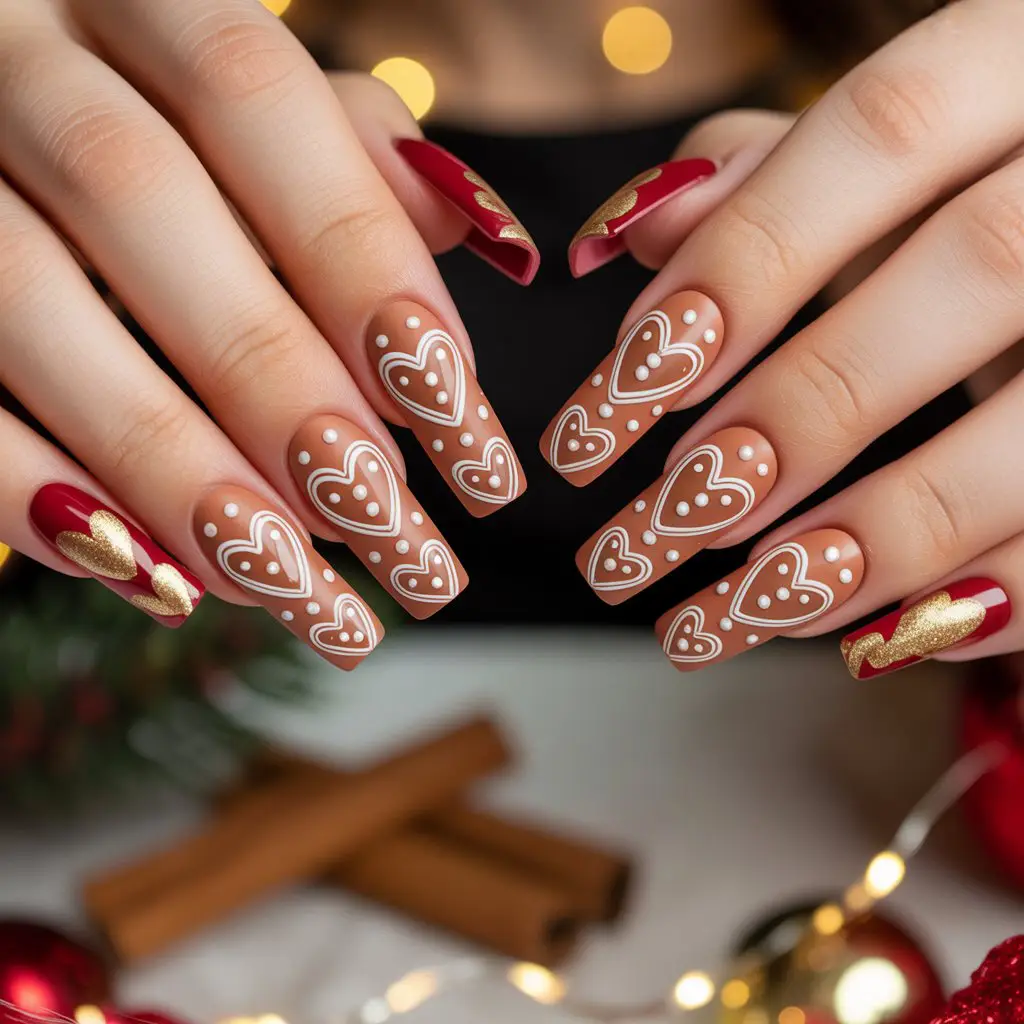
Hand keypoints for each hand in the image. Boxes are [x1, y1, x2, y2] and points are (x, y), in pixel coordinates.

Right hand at [0, 0, 536, 666]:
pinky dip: (31, 495)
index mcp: (142, 6)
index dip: (363, 264)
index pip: (258, 101)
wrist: (8, 124)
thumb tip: (496, 240)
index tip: (459, 418)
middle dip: (281, 387)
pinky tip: (158, 579)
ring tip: (301, 590)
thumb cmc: (178, 140)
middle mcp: (22, 63)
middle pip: (138, 202)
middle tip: (394, 533)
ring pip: (24, 302)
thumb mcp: (274, 126)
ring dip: (172, 467)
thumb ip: (366, 166)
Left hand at [546, 0, 1022, 676]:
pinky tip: (857, 642)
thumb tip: (631, 229)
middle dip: (800, 409)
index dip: (748, 259)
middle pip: (975, 271)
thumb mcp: (878, 162)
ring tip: (717, 620)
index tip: (628, 380)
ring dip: (871, 537)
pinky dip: (978, 601)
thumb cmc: (963, 191)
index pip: (885, 129)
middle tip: (664, 515)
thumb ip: (763, 178)